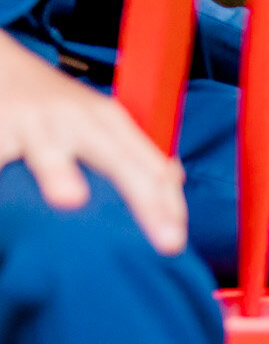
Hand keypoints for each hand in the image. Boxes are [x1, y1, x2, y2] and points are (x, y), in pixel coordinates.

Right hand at [0, 32, 186, 252]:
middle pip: (116, 160)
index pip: (151, 166)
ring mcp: (34, 122)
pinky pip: (2, 152)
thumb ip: (135, 150)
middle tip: (166, 240)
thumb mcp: (99, 117)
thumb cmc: (54, 101)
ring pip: (48, 149)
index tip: (177, 242)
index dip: (168, 204)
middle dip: (143, 198)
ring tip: (70, 198)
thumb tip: (174, 181)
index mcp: (108, 119)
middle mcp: (75, 119)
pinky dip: (4, 166)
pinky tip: (8, 181)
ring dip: (59, 171)